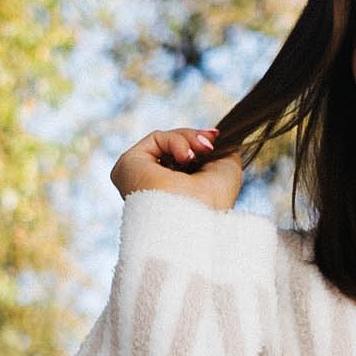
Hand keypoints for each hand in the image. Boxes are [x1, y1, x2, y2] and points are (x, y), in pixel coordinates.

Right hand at [111, 125, 245, 209]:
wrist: (195, 217)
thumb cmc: (213, 203)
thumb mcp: (227, 170)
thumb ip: (220, 151)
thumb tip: (210, 138)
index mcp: (174, 197)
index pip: (183, 161)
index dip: (199, 145)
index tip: (215, 138)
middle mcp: (153, 190)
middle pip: (173, 150)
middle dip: (195, 139)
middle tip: (210, 144)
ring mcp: (138, 178)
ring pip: (165, 142)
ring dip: (188, 139)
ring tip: (200, 152)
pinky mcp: (128, 165)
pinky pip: (156, 139)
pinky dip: (177, 141)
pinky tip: (186, 157)